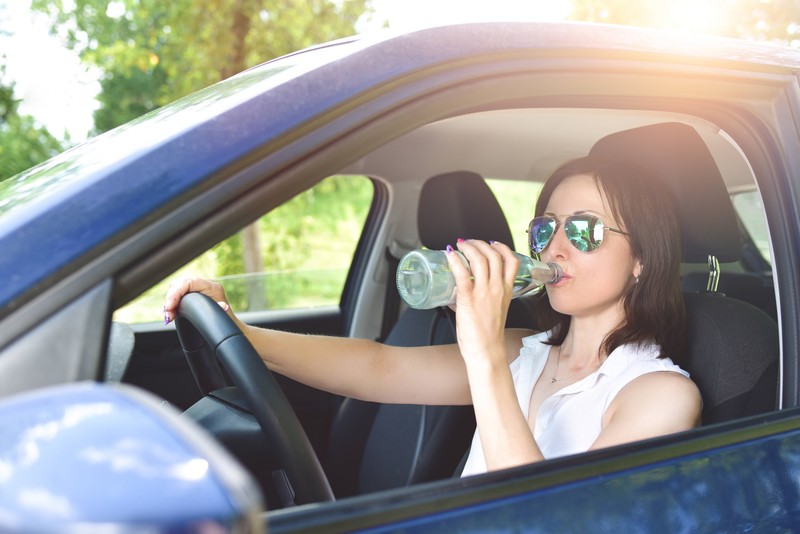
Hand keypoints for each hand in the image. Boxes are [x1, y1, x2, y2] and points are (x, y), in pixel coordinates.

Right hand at [163, 278, 230, 324]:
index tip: (169, 307)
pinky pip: (178, 292)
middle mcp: (205, 284)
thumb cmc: (226, 319)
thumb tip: (223, 306)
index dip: (176, 293)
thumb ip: (220, 310)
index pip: (189, 282)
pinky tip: (170, 312)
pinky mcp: (193, 292)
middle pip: (179, 283)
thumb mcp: (222, 315)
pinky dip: (172, 302)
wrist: (228, 322)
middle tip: (168, 314)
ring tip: (169, 315)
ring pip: (176, 287)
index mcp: (212, 287)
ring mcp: (198, 287)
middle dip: (171, 298)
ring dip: (170, 301)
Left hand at [445, 239, 518, 366]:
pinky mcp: (469, 299)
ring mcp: (484, 293)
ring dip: (468, 247)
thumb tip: (459, 292)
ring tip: (459, 245)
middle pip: (493, 255)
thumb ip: (482, 298)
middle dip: (480, 243)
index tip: (492, 243)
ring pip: (480, 260)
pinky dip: (455, 261)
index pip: (511, 261)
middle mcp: (498, 288)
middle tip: (468, 242)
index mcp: (507, 290)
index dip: (502, 247)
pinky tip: (450, 255)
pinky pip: (462, 274)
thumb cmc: (488, 335)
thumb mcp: (494, 310)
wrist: (487, 352)